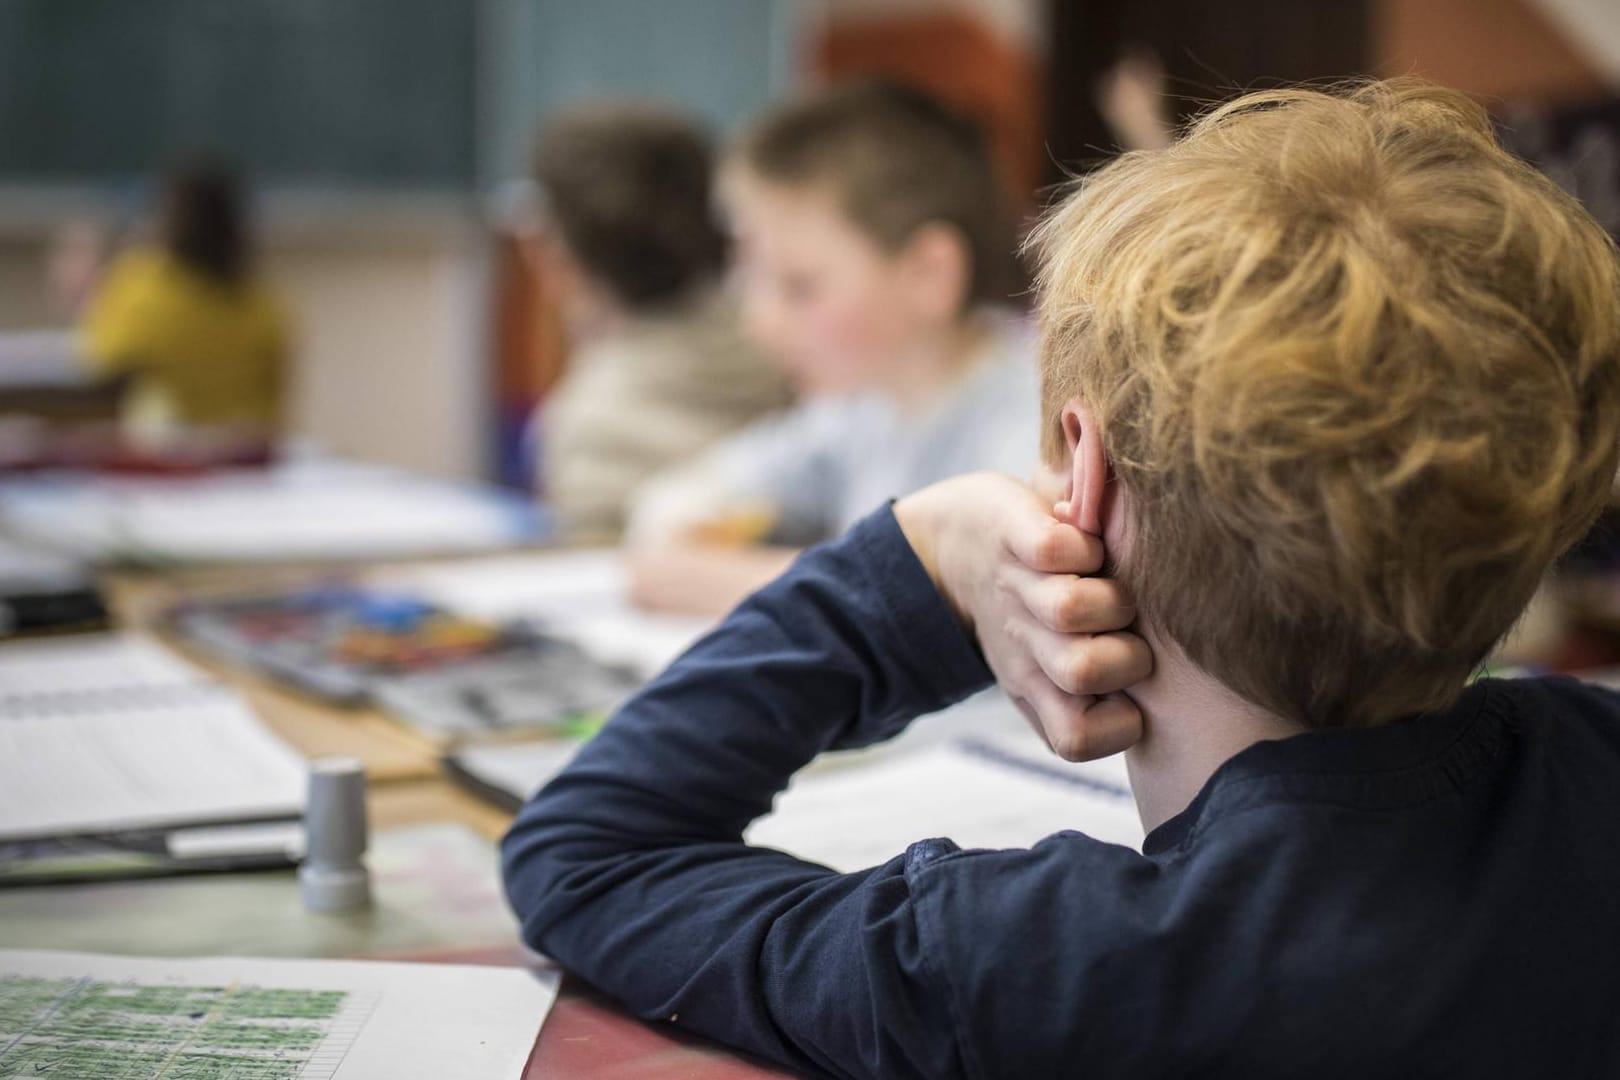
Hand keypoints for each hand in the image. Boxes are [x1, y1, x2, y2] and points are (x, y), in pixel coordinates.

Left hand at [895, 473, 1152, 760]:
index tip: (1131, 692)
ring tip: (1111, 585)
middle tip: (1127, 634)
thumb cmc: (1033, 610)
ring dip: (1111, 597)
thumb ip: (1106, 695)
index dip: (1122, 722)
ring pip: (1070, 609)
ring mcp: (1016, 590)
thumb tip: (1181, 707)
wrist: (957, 545)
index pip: (1077, 740)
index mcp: (1036, 689)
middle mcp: (1022, 646)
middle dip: (1127, 654)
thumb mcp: (1054, 668)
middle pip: (1081, 672)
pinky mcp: (1012, 536)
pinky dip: (1085, 544)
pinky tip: (1090, 543)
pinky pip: (1054, 548)